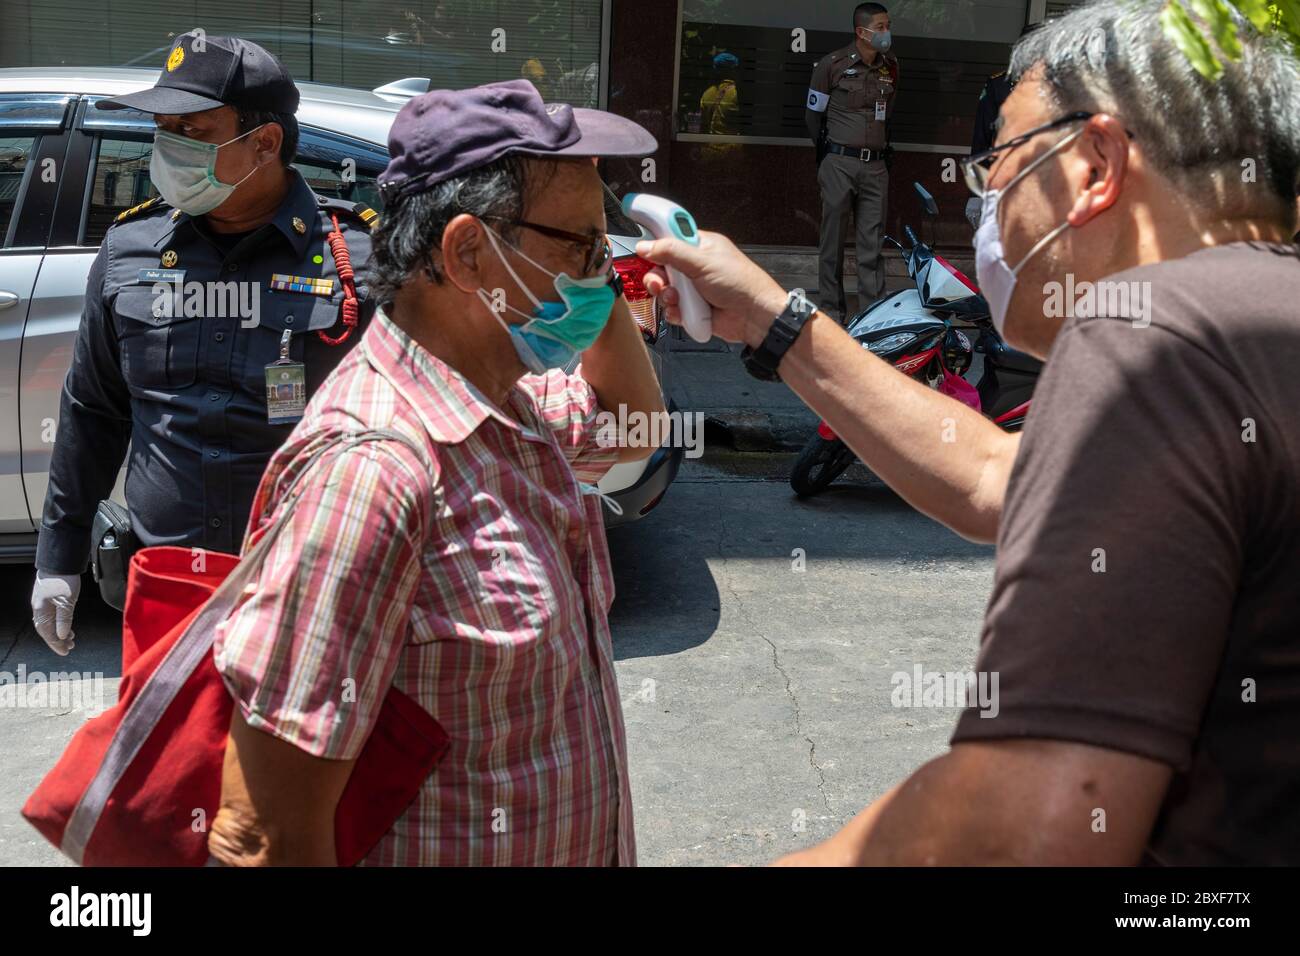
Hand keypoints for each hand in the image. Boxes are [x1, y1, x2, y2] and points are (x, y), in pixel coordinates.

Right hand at [31, 570, 80, 655]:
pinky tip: (66, 626)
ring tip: (70, 639)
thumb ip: (64, 619)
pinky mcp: (48, 598)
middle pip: (47, 630)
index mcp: (41, 611)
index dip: (56, 644)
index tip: (65, 652)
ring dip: (59, 632)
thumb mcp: (67, 601)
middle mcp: (39, 609)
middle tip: (69, 647)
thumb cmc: (64, 579)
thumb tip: (61, 636)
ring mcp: (42, 603)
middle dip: (58, 640)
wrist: (60, 562)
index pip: (48, 633)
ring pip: (49, 623)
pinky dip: (59, 623)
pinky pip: (51, 616)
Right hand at [636, 231, 789, 347]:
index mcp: (699, 246)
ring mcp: (692, 288)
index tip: (640, 236)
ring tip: (678, 300)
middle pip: (660, 266)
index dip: (655, 236)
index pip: (670, 234)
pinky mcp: (691, 308)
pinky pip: (671, 308)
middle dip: (658, 277)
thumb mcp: (703, 262)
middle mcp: (694, 266)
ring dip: (667, 296)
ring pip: (663, 289)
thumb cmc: (741, 284)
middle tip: (661, 282)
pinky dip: (675, 312)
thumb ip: (672, 252)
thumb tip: (646, 246)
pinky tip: (684, 312)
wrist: (753, 317)